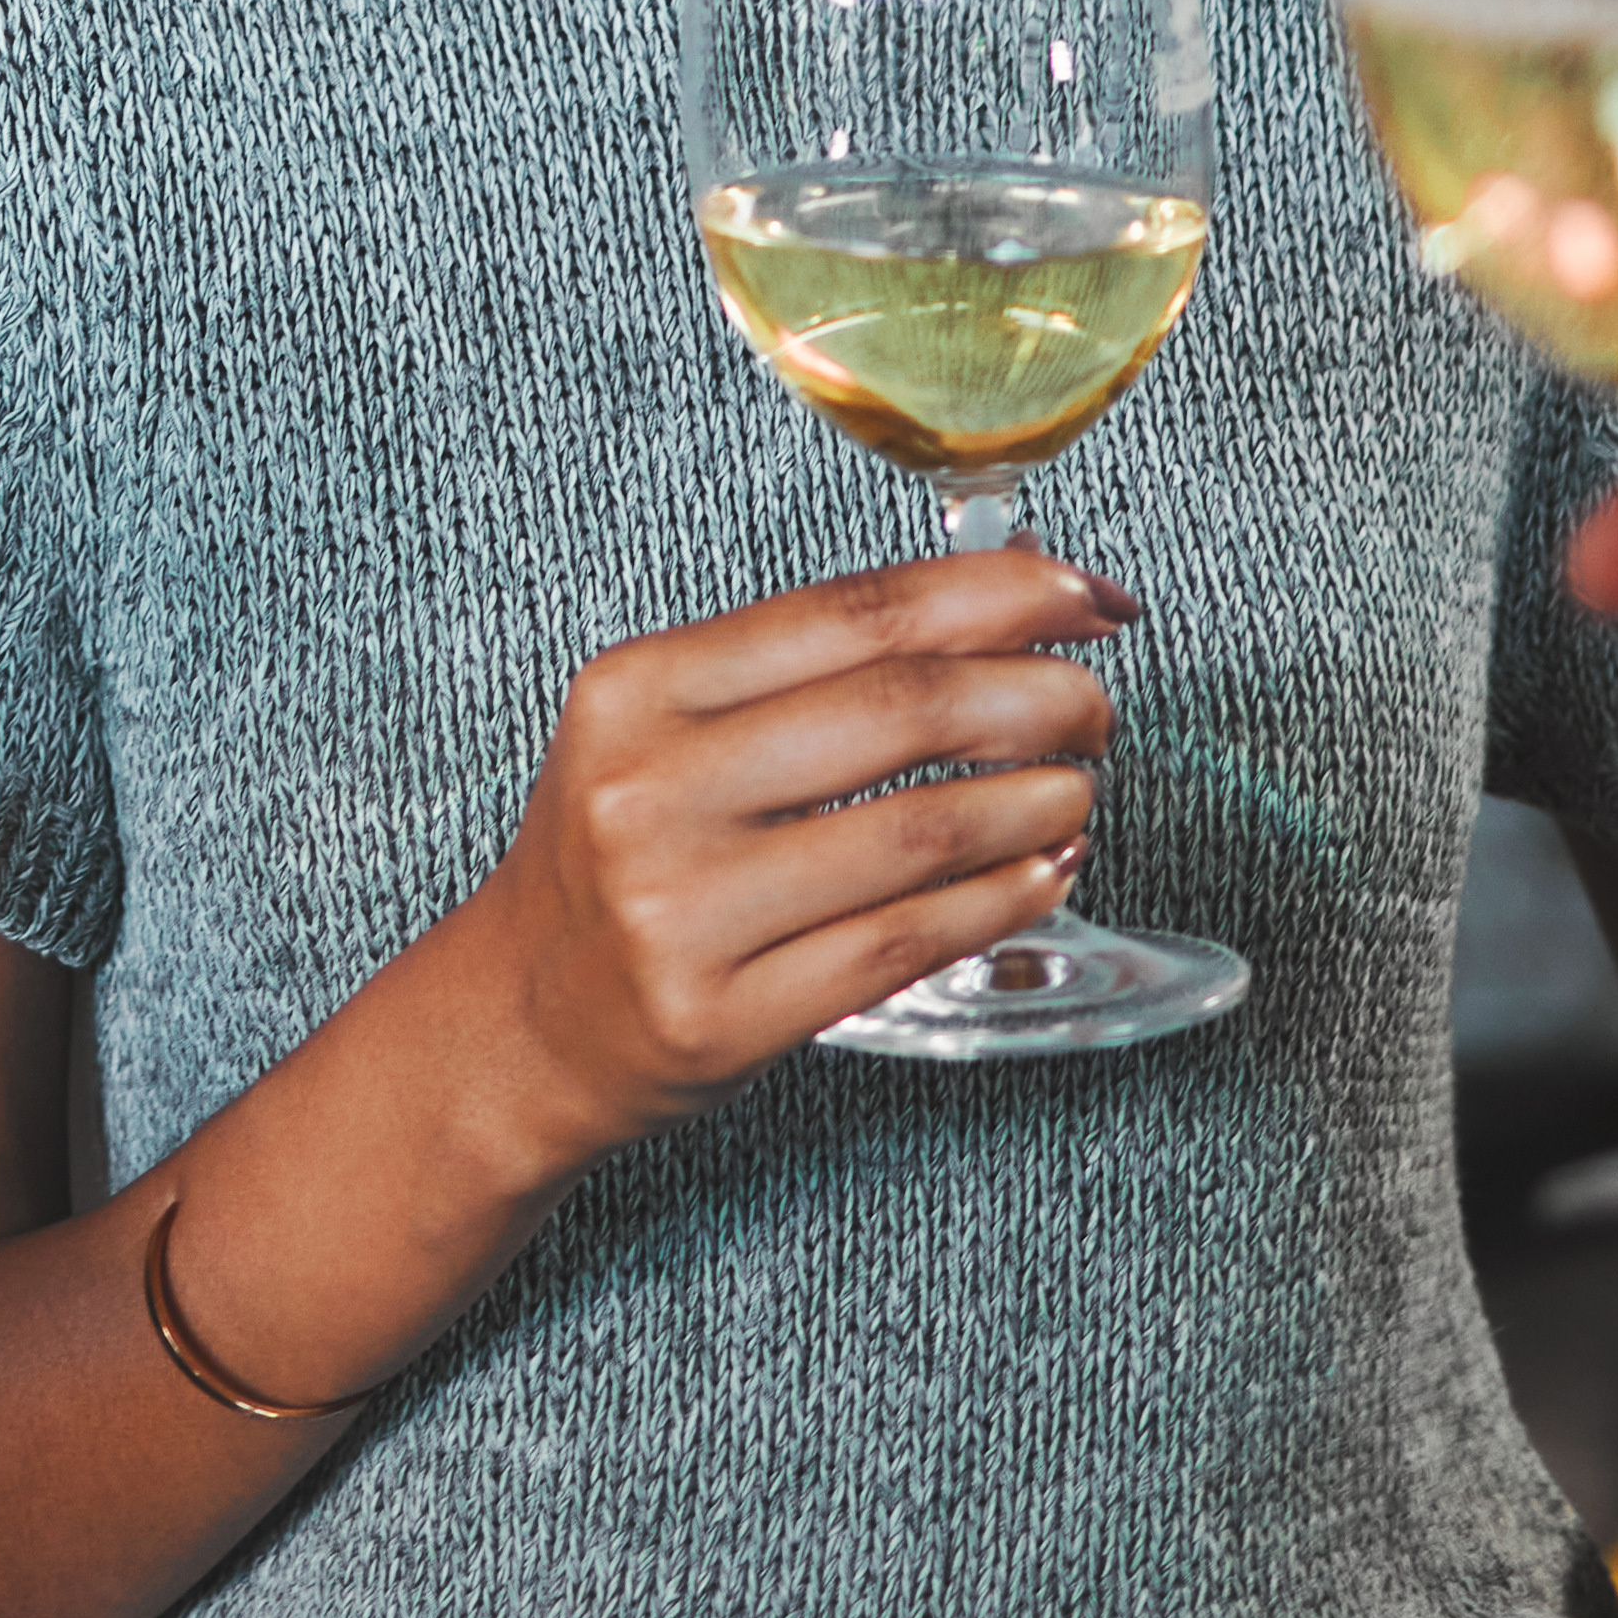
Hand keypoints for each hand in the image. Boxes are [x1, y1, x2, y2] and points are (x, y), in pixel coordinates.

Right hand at [427, 544, 1136, 1164]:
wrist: (522, 1022)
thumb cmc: (622, 859)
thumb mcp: (663, 732)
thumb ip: (802, 672)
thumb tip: (999, 605)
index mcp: (638, 690)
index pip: (855, 613)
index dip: (998, 594)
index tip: (1086, 595)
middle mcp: (651, 791)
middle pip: (902, 710)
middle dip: (1038, 697)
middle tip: (1095, 710)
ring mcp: (683, 912)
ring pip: (920, 833)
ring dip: (1037, 804)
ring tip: (1077, 792)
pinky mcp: (723, 1017)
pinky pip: (904, 943)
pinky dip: (1000, 901)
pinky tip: (1042, 875)